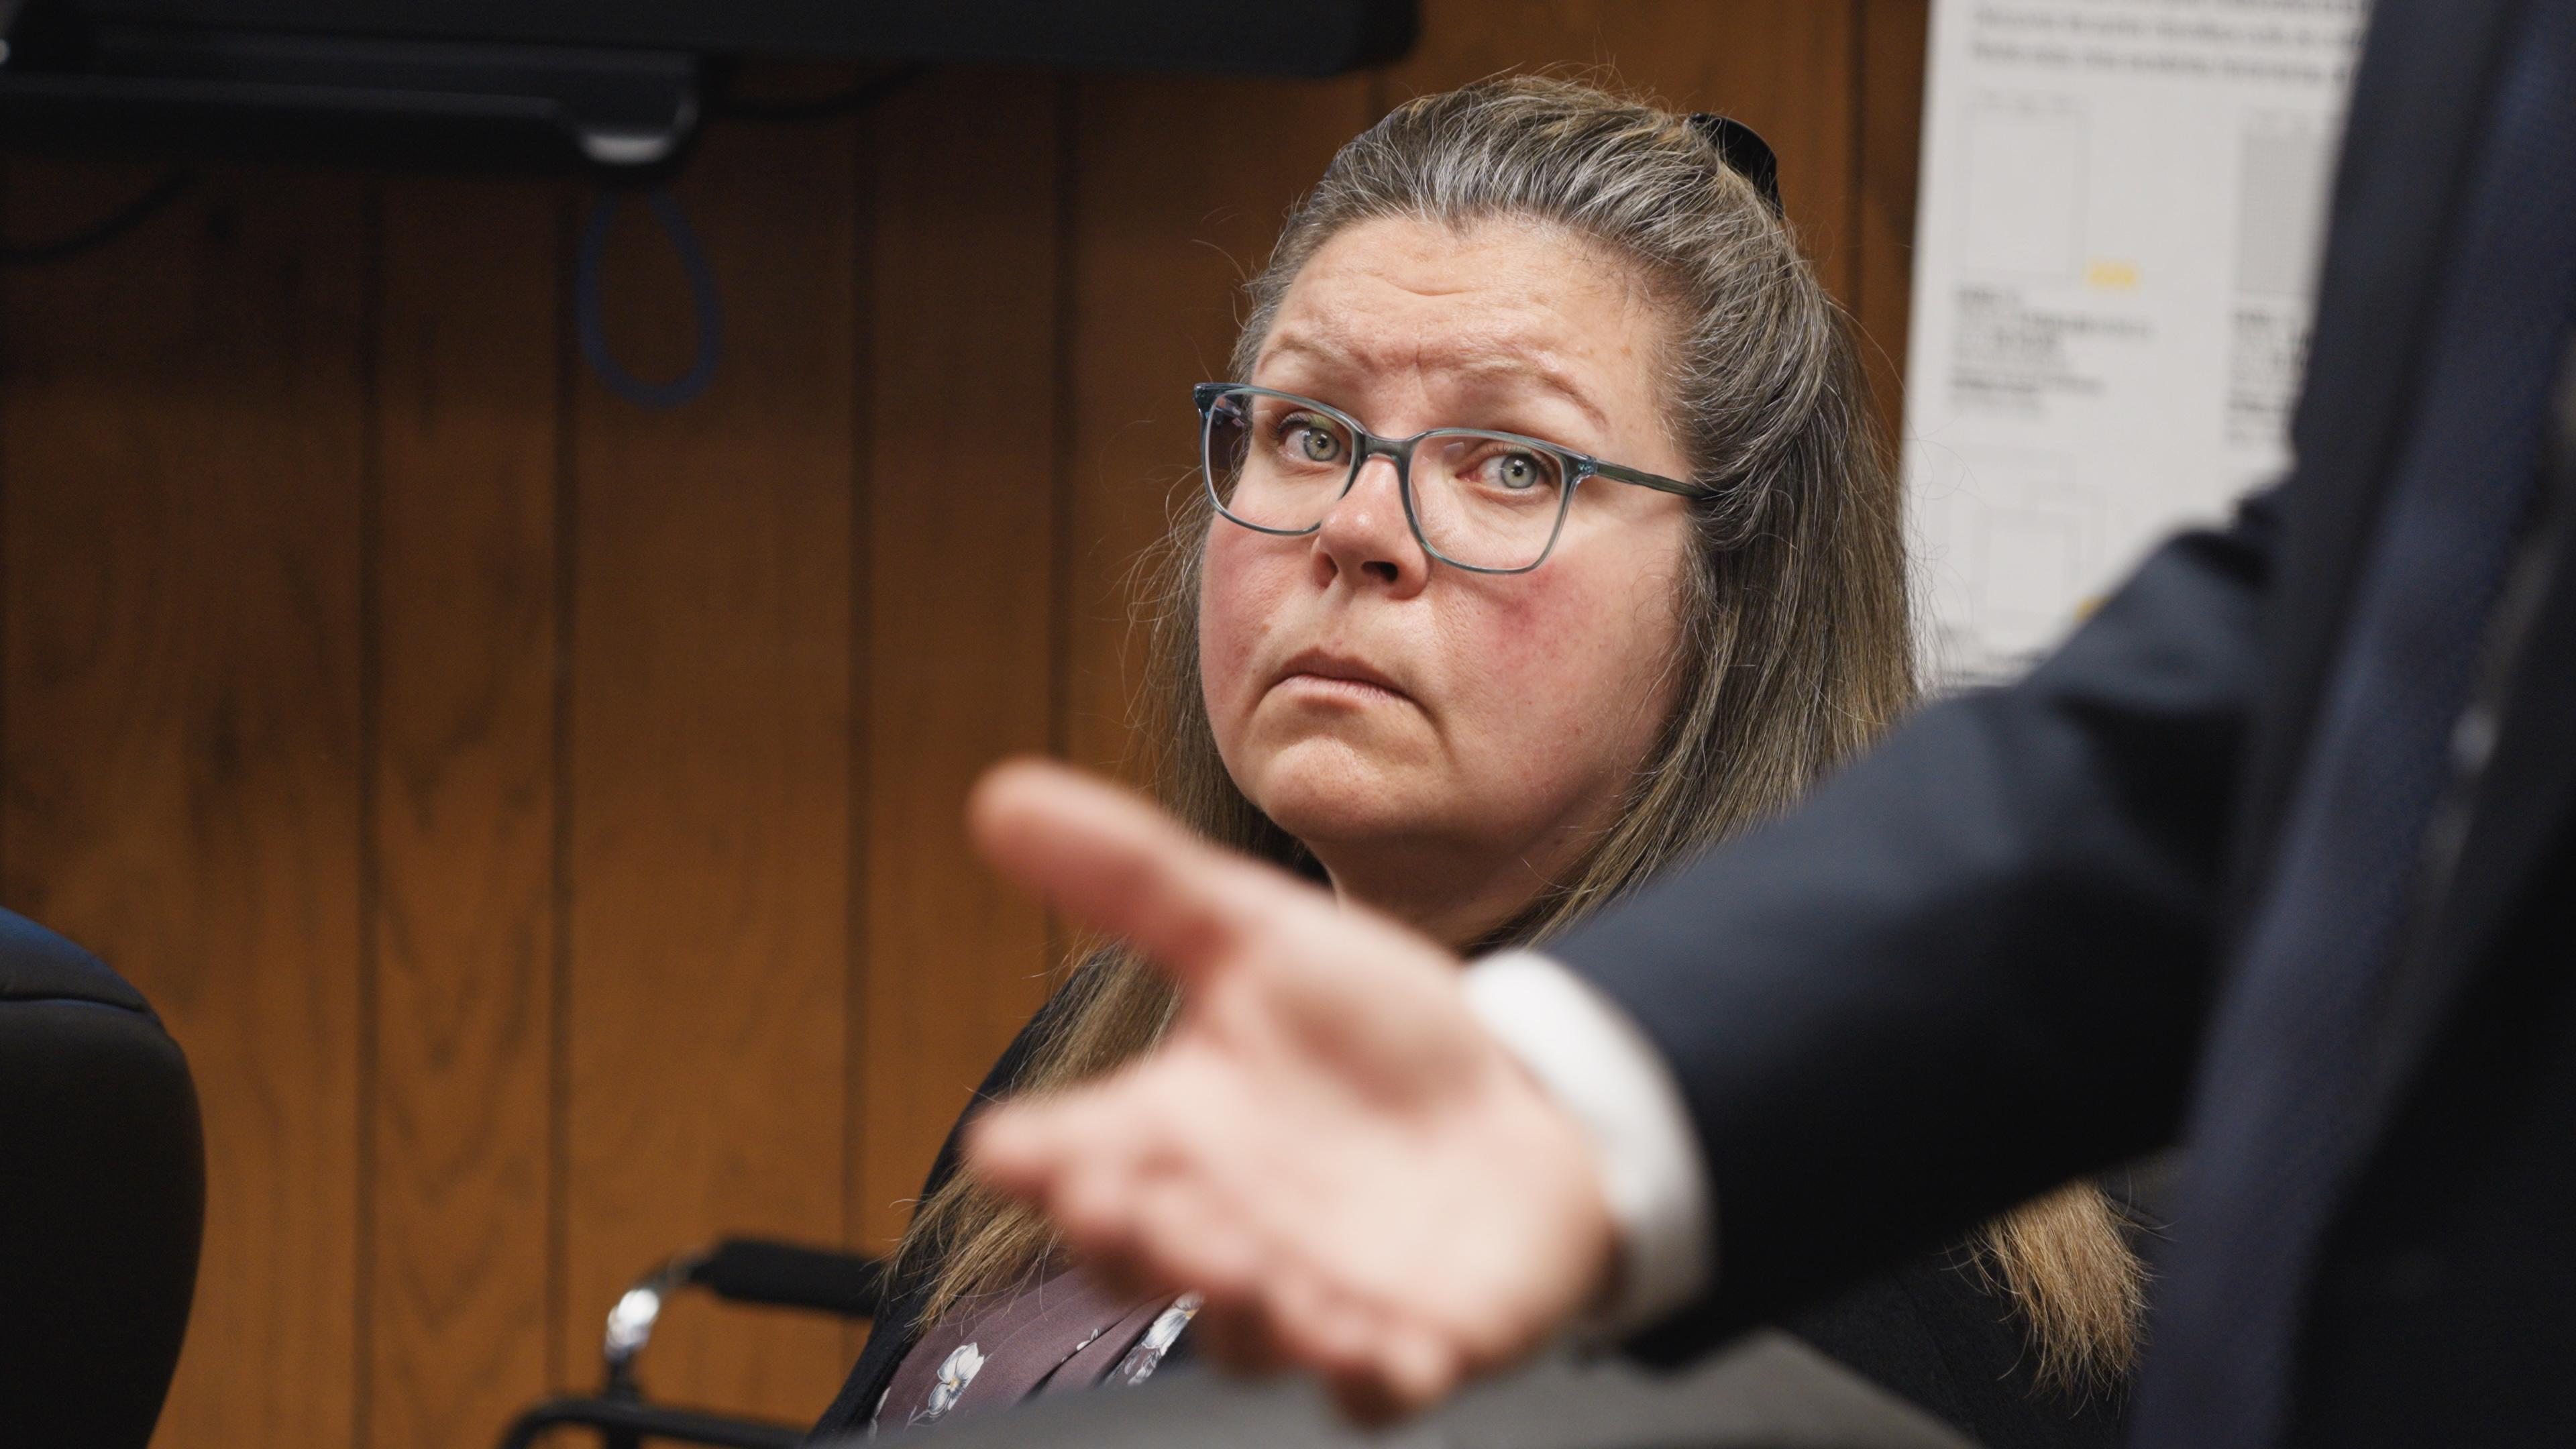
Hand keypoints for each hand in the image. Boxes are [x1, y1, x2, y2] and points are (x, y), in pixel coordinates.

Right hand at [961, 759, 1616, 1420]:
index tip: (1009, 1146)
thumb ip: (1132, 879)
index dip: (1037, 1159)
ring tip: (1253, 1272)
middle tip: (1122, 1202)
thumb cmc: (1373, 1030)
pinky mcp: (1414, 1344)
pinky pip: (1382, 1388)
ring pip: (1251, 1336)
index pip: (1074, 1155)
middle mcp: (1225, 1227)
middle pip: (1145, 1261)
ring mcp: (1315, 1296)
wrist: (1524, 1091)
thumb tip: (997, 794)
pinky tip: (1394, 1349)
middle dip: (1130, 1240)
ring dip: (1244, 1310)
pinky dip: (1381, 1376)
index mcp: (1171, 1134)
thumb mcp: (1256, 932)